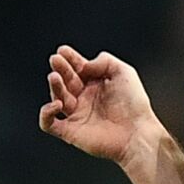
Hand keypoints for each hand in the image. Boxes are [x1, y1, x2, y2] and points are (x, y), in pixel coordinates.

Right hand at [38, 45, 162, 165]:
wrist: (137, 133)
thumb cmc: (135, 104)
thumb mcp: (124, 72)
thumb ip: (104, 61)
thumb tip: (83, 65)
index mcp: (97, 84)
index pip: (78, 68)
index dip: (69, 58)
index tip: (62, 50)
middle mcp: (85, 98)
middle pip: (66, 80)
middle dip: (60, 69)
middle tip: (56, 60)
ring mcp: (77, 115)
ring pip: (56, 97)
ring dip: (54, 86)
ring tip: (55, 77)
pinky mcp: (70, 132)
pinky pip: (48, 123)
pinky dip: (46, 113)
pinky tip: (57, 103)